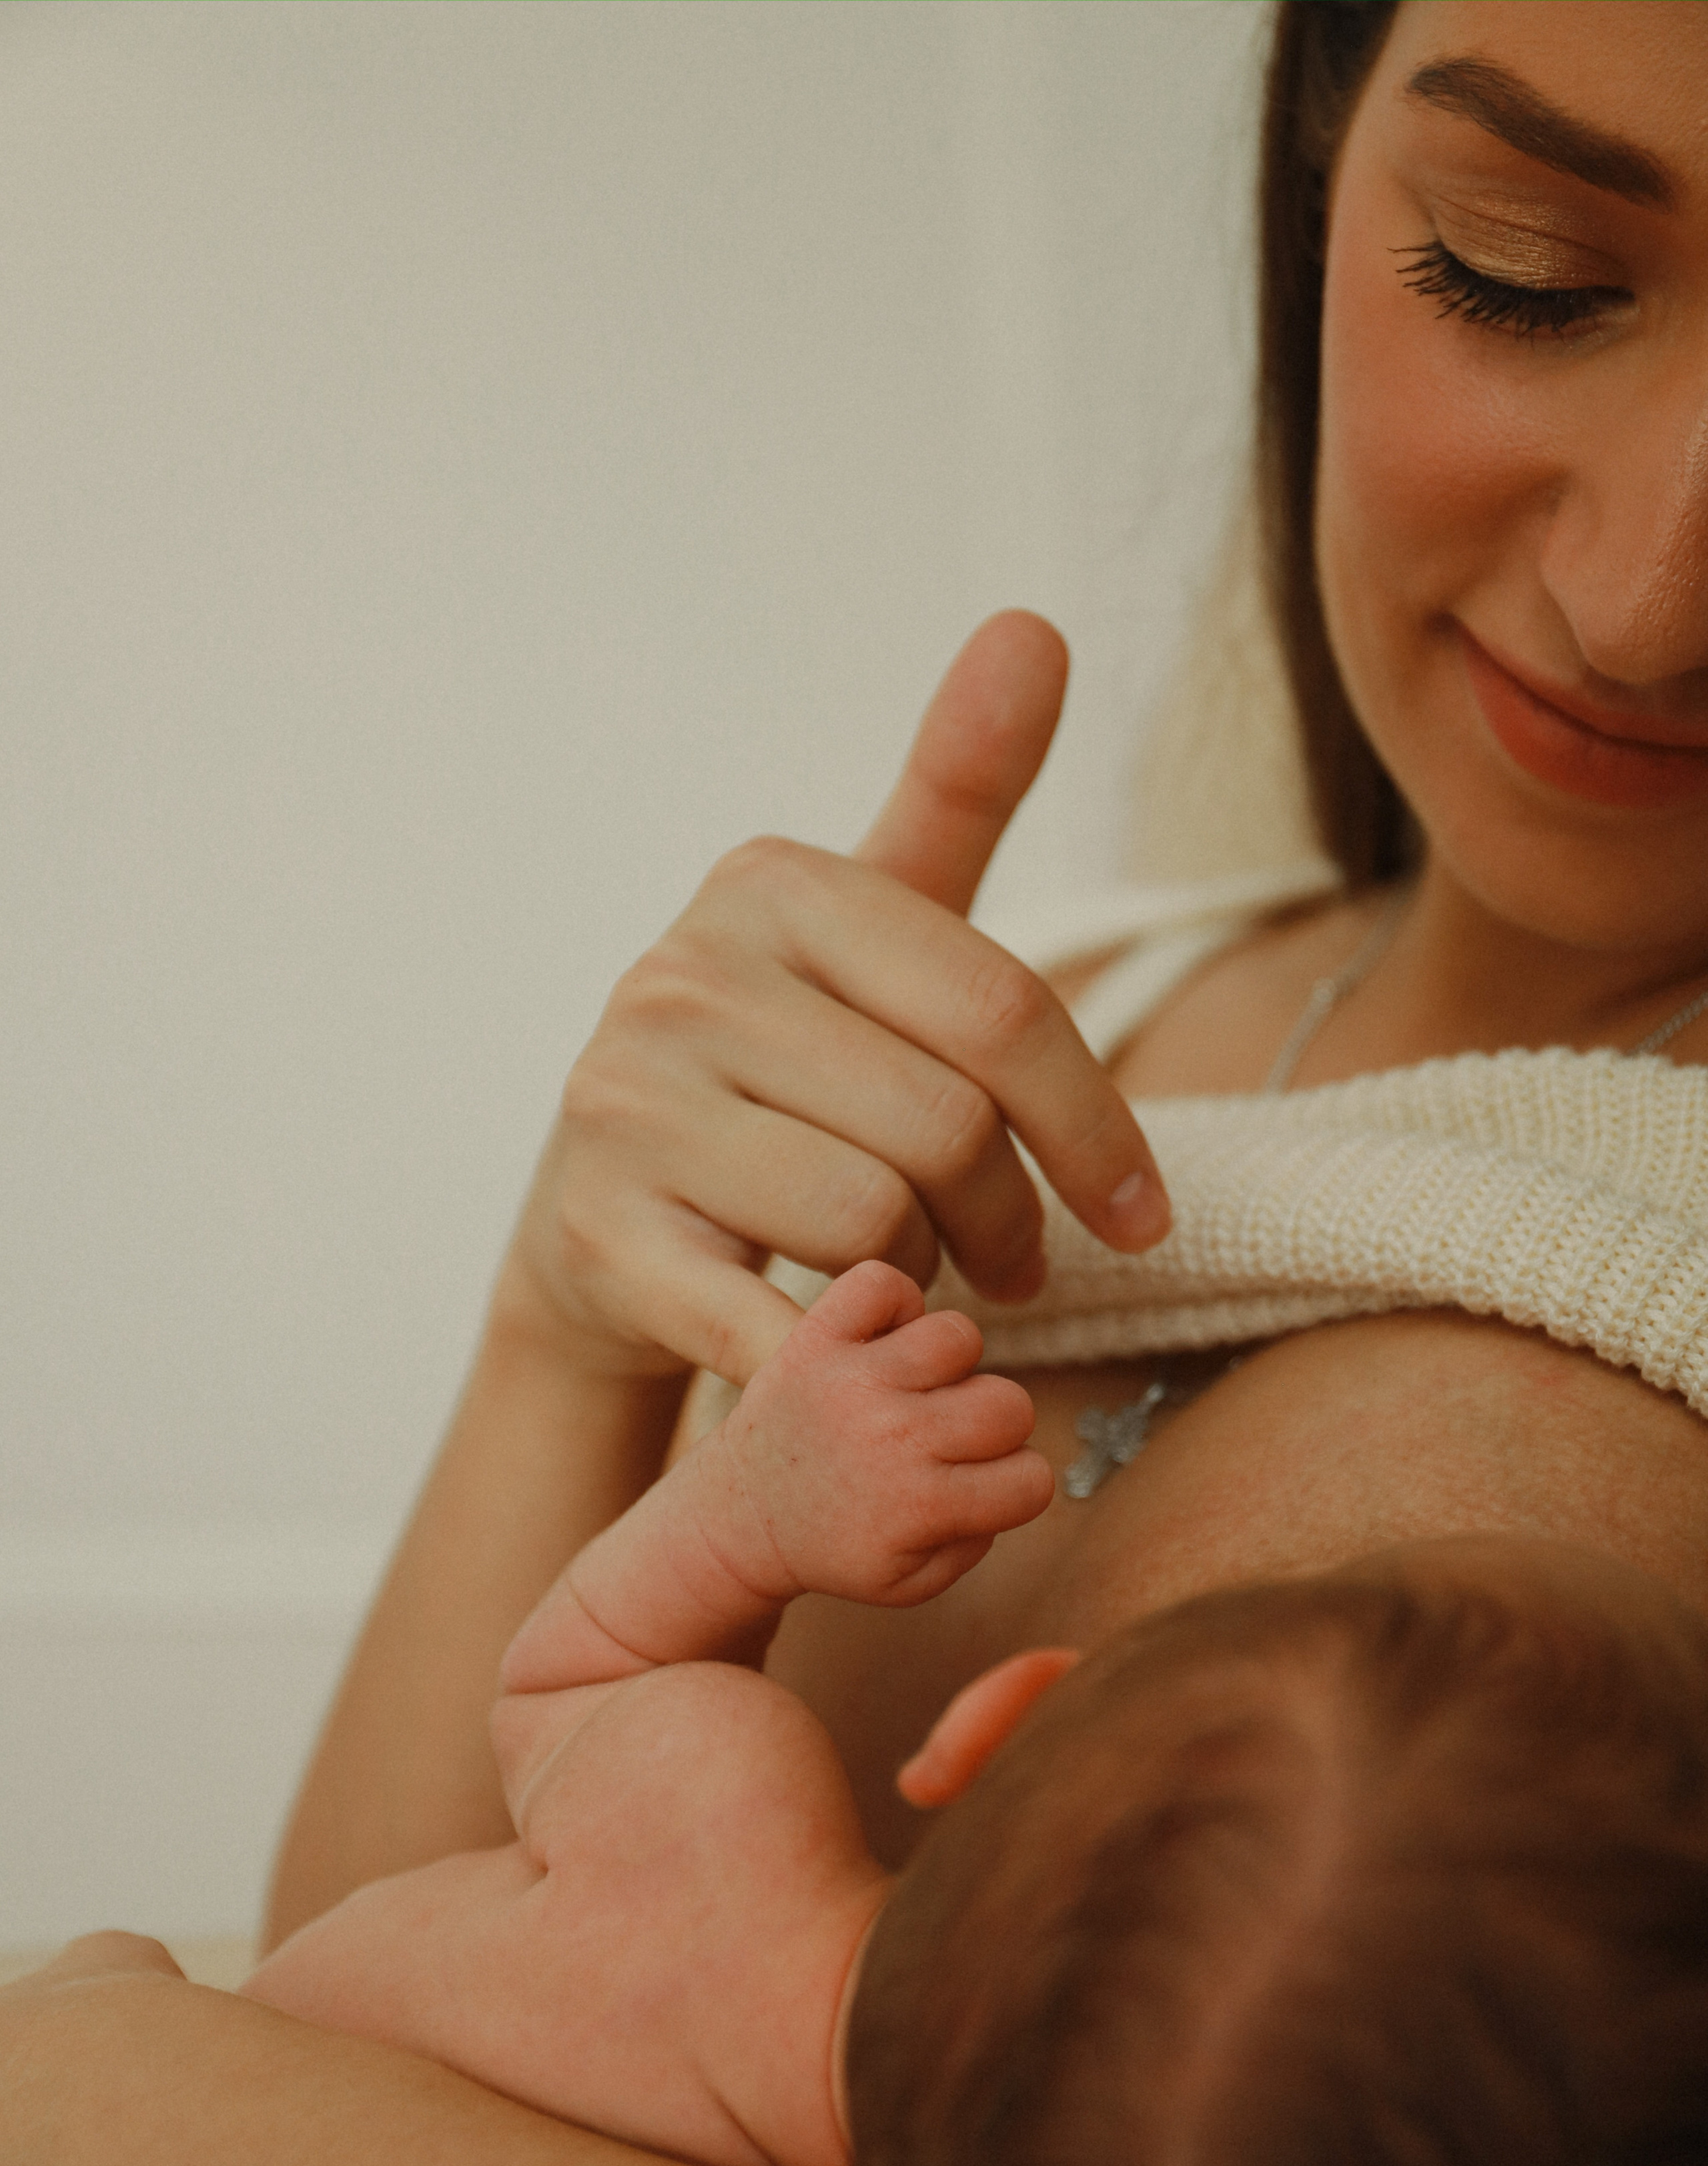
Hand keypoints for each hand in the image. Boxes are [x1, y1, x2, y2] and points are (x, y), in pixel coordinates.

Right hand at [495, 612, 1168, 1385]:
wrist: (598, 1227)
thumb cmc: (779, 1074)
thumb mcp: (865, 931)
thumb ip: (957, 792)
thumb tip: (1036, 625)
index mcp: (771, 886)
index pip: (1002, 1013)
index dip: (1098, 1131)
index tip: (1137, 1215)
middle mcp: (680, 977)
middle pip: (945, 1129)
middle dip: (1006, 1219)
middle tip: (1012, 1261)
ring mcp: (626, 1108)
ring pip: (872, 1222)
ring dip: (918, 1274)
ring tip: (904, 1272)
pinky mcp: (600, 1238)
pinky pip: (777, 1321)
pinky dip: (837, 1354)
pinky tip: (851, 1344)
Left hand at [711, 1260, 1055, 1608]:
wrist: (741, 1517)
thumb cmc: (834, 1547)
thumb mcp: (911, 1582)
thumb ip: (978, 1541)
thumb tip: (1006, 1472)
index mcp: (921, 1505)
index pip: (1033, 1478)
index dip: (1014, 1484)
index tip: (976, 1487)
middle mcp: (893, 1436)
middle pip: (1011, 1404)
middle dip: (992, 1429)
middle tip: (945, 1443)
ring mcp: (854, 1380)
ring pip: (960, 1337)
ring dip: (948, 1366)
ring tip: (914, 1392)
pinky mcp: (817, 1339)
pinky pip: (884, 1284)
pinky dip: (893, 1304)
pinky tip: (883, 1345)